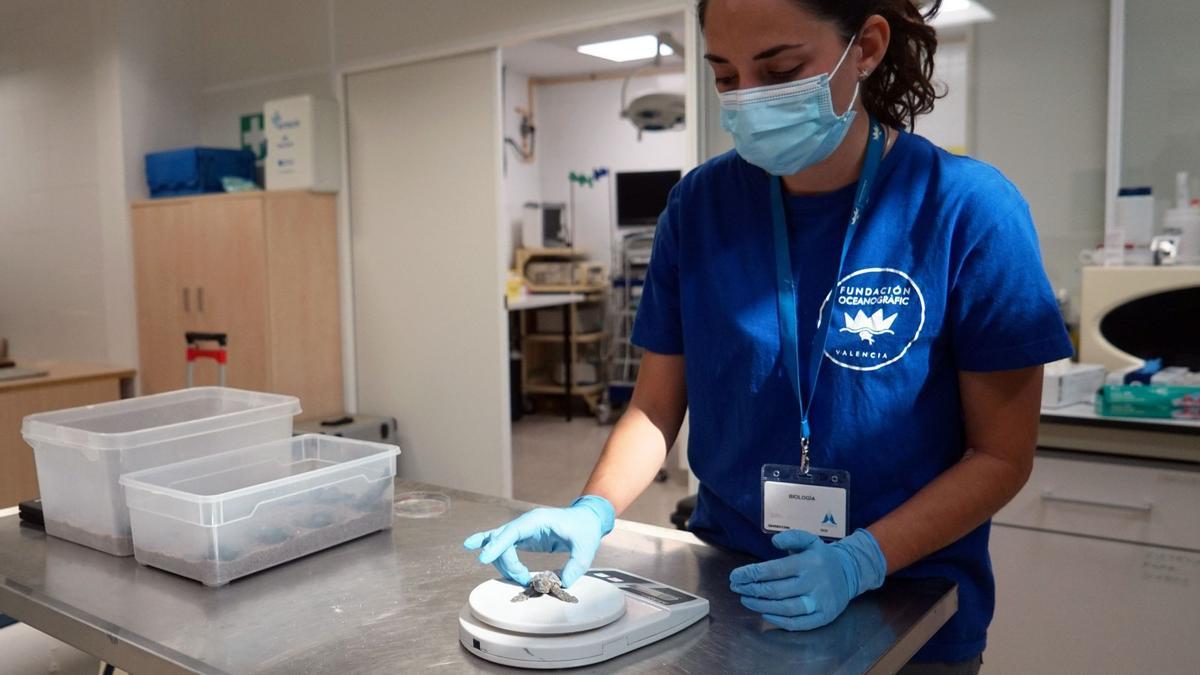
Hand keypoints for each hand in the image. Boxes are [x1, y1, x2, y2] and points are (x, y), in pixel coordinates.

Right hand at [463, 495, 614, 586]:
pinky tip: (472, 547)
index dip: (497, 546)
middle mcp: (525, 523)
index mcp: (537, 520)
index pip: (511, 532)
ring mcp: (523, 530)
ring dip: (503, 563)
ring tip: (521, 577)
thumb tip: (561, 584)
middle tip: (521, 578)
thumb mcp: (585, 548)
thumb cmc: (585, 528)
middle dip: (504, 561)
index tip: (484, 559)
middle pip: (501, 540)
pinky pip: (503, 544)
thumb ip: (575, 566)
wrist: (587, 519)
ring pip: (499, 543)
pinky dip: (492, 549)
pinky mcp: (523, 538)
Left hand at [730, 529, 886, 630]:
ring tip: (745, 600)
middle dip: (752, 589)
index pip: (774, 570)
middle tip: (736, 588)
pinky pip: (799, 622)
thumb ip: (791, 537)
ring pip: (785, 608)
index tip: (735, 576)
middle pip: (776, 590)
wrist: (850, 573)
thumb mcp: (809, 540)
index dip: (752, 574)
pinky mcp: (824, 616)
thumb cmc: (821, 557)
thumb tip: (774, 541)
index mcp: (809, 562)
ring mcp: (820, 601)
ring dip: (761, 605)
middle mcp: (814, 582)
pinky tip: (765, 613)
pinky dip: (779, 620)